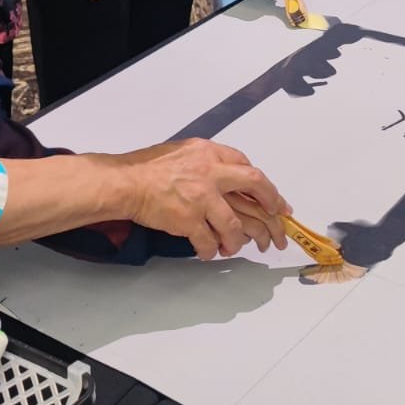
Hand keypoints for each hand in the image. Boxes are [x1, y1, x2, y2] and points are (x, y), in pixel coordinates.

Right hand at [116, 138, 290, 260]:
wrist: (126, 183)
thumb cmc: (147, 167)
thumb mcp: (182, 151)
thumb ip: (206, 161)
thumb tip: (225, 176)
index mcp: (209, 154)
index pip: (247, 166)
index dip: (265, 186)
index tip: (273, 199)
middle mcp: (211, 173)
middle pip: (255, 186)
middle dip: (272, 206)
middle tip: (278, 225)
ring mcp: (202, 198)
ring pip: (235, 225)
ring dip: (237, 241)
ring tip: (233, 248)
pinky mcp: (190, 221)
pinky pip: (210, 242)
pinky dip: (212, 251)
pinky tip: (210, 254)